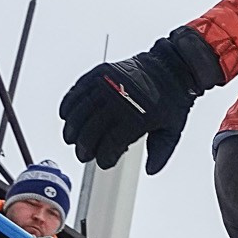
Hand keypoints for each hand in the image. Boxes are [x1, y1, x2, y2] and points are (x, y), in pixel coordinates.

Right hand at [59, 26, 223, 174]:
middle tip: (83, 155)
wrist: (171, 67)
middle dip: (85, 147)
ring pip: (81, 111)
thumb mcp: (172, 130)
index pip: (111, 145)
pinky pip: (78, 90)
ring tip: (70, 139)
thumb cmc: (172, 99)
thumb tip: (150, 170)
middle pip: (92, 130)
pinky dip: (69, 103)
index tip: (103, 162)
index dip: (104, 158)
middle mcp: (119, 101)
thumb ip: (160, 153)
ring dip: (72, 128)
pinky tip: (65, 115)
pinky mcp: (100, 73)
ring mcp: (108, 85)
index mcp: (137, 119)